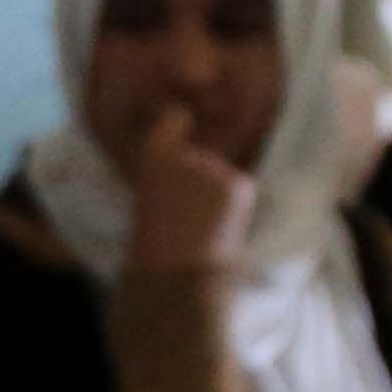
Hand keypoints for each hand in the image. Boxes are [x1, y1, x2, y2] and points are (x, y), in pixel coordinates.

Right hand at [126, 106, 257, 272]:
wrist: (179, 272)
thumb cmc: (157, 239)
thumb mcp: (152, 194)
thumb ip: (174, 169)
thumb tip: (198, 148)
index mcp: (155, 155)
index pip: (175, 118)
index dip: (181, 122)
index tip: (185, 127)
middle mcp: (187, 153)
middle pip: (202, 155)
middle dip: (200, 176)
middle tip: (186, 211)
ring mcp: (216, 168)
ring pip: (221, 173)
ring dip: (217, 191)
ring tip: (202, 222)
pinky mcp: (240, 184)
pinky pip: (238, 186)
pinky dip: (233, 203)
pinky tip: (218, 224)